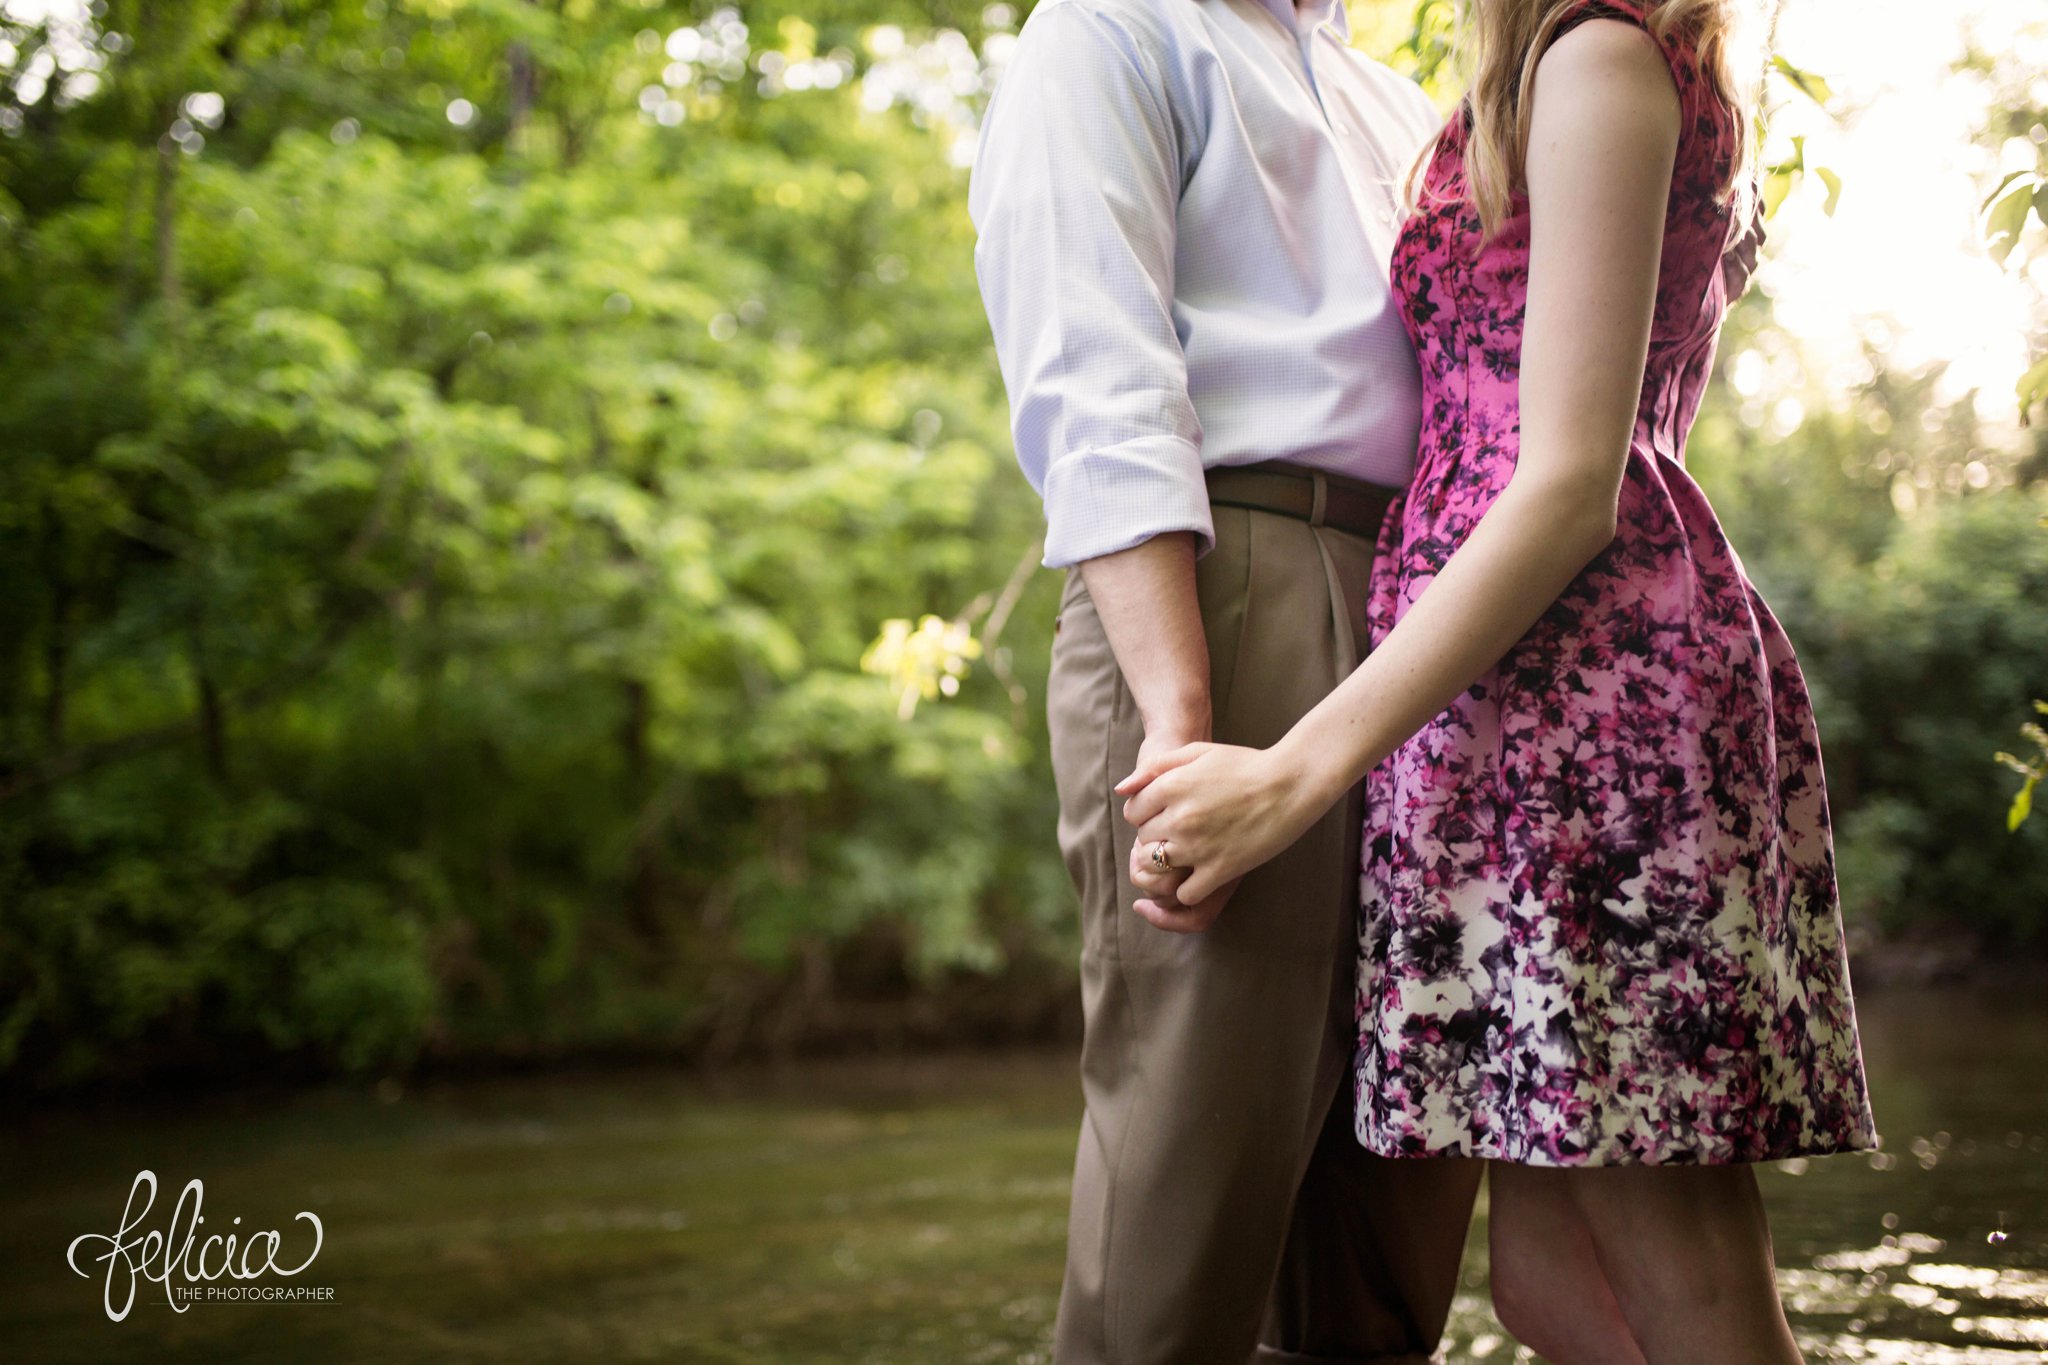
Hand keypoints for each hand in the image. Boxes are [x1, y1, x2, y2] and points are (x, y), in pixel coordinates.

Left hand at [1117, 741, 1320, 913]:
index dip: (1146, 813)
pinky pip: (1185, 894)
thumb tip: (1120, 790)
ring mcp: (1199, 846)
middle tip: (1181, 831)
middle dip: (1156, 837)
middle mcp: (1179, 817)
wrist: (1291, 783)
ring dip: (1166, 864)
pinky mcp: (1220, 870)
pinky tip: (1202, 874)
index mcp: (1171, 786)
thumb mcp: (1197, 753)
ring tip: (1186, 854)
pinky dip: (1188, 889)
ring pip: (1157, 868)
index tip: (1165, 812)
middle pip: (1144, 840)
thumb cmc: (1245, 764)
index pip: (1133, 812)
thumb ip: (1154, 768)